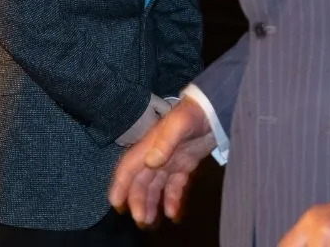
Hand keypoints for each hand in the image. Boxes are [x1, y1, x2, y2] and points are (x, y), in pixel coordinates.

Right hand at [109, 97, 213, 226]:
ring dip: (150, 203)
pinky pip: (174, 186)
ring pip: (155, 186)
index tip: (116, 203)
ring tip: (149, 221)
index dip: (120, 185)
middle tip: (140, 219)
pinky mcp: (184, 165)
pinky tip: (172, 213)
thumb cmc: (194, 113)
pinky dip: (172, 199)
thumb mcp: (179, 124)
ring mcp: (170, 161)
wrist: (214, 108)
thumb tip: (150, 162)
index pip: (128, 167)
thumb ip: (165, 143)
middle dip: (137, 200)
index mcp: (149, 146)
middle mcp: (155, 155)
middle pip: (140, 181)